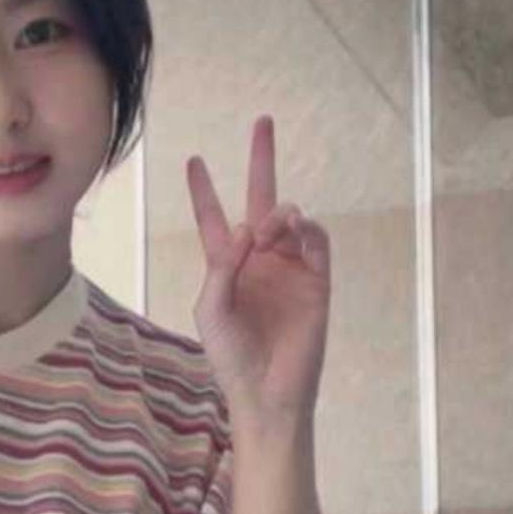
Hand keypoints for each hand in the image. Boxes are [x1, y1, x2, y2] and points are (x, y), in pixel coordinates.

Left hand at [185, 114, 329, 422]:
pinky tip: (293, 230)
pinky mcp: (318, 281)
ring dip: (279, 215)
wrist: (268, 390)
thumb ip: (222, 265)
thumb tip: (248, 227)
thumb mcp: (211, 309)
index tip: (194, 160)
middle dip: (261, 162)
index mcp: (226, 265)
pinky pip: (316, 242)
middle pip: (259, 200)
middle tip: (263, 123)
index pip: (214, 218)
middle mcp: (259, 260)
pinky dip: (307, 230)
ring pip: (288, 220)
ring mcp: (290, 268)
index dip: (204, 190)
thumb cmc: (231, 355)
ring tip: (271, 230)